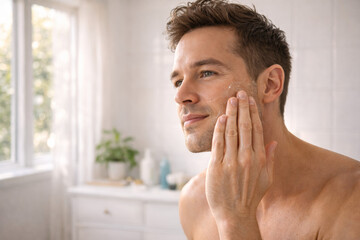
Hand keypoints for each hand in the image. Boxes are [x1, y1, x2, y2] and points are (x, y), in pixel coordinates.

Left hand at [205, 90, 276, 238]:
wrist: (235, 215)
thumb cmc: (250, 196)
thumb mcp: (266, 179)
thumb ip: (270, 159)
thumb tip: (273, 142)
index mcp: (259, 159)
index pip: (257, 130)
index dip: (253, 113)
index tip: (250, 100)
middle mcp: (247, 158)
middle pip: (245, 127)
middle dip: (242, 108)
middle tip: (239, 93)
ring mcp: (231, 162)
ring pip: (231, 132)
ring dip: (231, 114)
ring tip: (230, 100)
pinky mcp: (217, 167)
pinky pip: (218, 144)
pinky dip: (220, 130)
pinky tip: (221, 118)